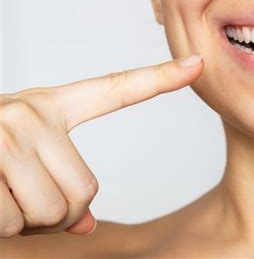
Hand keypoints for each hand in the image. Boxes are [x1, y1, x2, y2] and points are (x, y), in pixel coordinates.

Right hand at [0, 55, 202, 236]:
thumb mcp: (23, 165)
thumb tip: (86, 226)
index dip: (159, 78)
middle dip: (56, 214)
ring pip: (53, 213)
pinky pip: (13, 223)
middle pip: (84, 193)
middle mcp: (30, 110)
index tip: (197, 65)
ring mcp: (5, 131)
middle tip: (19, 197)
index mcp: (49, 106)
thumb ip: (61, 184)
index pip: (116, 90)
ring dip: (23, 222)